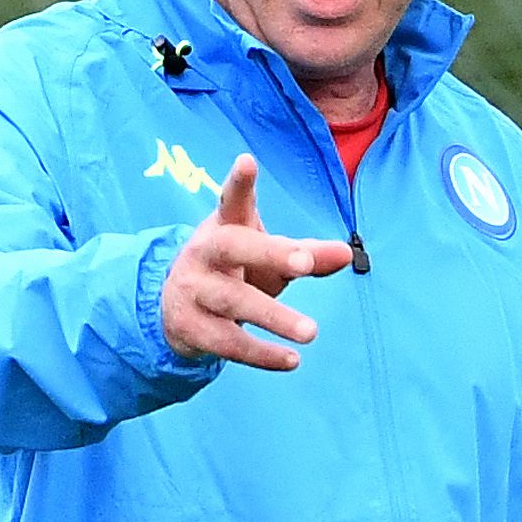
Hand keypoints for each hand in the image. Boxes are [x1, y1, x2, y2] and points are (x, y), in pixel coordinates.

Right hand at [159, 155, 355, 369]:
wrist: (175, 310)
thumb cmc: (235, 272)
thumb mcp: (269, 258)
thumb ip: (306, 254)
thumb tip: (346, 253)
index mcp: (224, 226)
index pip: (230, 200)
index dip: (239, 183)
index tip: (246, 162)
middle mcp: (204, 253)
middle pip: (232, 247)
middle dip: (268, 252)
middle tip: (304, 262)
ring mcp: (193, 290)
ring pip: (232, 301)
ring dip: (273, 317)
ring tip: (311, 332)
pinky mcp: (190, 328)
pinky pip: (228, 342)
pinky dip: (261, 354)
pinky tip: (291, 360)